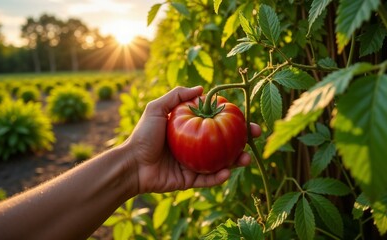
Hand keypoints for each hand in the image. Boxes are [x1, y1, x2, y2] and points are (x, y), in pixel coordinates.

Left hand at [125, 86, 261, 193]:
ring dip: (236, 161)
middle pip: (224, 143)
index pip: (217, 122)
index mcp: (191, 130)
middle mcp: (196, 147)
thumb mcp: (157, 109)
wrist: (131, 163)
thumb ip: (177, 96)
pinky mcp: (190, 180)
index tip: (247, 117)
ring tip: (245, 158)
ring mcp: (194, 164)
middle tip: (255, 137)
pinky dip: (219, 177)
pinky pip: (208, 179)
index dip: (233, 120)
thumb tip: (202, 88)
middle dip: (243, 141)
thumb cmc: (143, 135)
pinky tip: (227, 171)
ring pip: (221, 163)